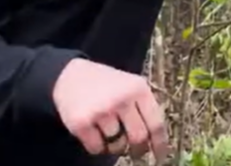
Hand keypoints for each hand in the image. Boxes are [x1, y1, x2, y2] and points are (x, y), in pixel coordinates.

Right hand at [51, 58, 169, 159]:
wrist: (69, 75)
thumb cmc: (106, 85)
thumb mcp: (130, 86)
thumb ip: (144, 108)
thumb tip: (157, 142)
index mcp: (138, 88)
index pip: (156, 124)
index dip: (160, 144)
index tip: (160, 156)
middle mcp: (121, 99)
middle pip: (138, 138)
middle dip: (138, 150)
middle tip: (135, 152)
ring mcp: (101, 111)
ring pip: (118, 146)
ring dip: (115, 146)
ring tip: (109, 132)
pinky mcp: (81, 122)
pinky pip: (97, 148)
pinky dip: (97, 146)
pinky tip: (94, 132)